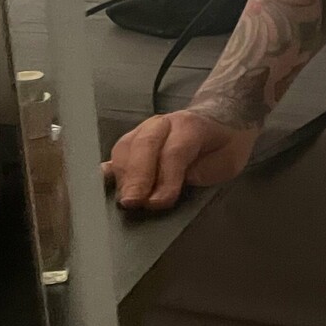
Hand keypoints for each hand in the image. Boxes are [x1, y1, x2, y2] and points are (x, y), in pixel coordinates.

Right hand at [103, 110, 257, 212]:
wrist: (220, 121)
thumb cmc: (223, 146)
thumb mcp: (226, 161)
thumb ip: (202, 173)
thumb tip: (168, 193)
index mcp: (190, 126)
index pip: (175, 151)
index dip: (167, 178)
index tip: (160, 202)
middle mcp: (162, 124)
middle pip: (143, 146)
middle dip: (137, 177)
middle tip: (132, 203)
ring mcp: (142, 131)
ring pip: (125, 148)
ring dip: (122, 176)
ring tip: (124, 202)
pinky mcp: (131, 143)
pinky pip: (115, 155)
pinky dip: (107, 172)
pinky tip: (99, 188)